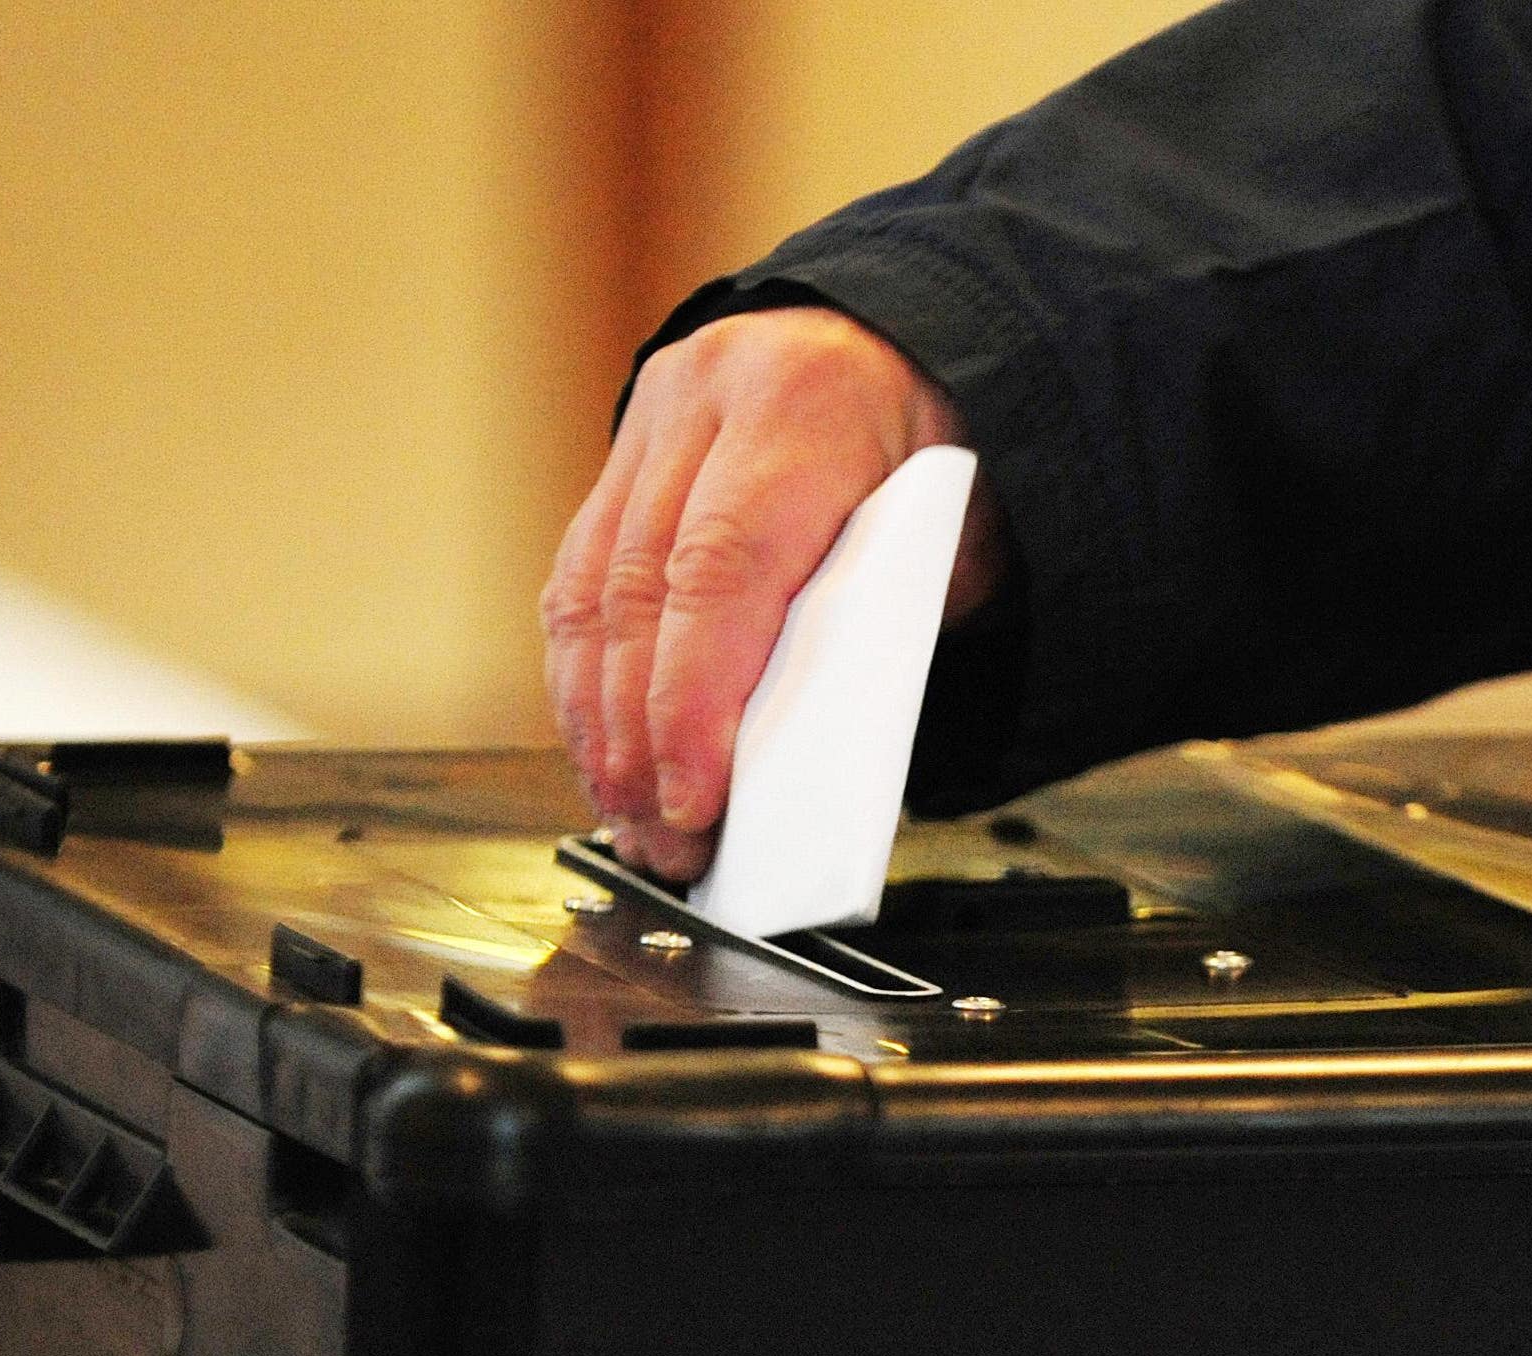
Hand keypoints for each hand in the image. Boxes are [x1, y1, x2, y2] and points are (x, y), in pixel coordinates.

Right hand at [541, 306, 1009, 880]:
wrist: (916, 340)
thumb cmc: (945, 453)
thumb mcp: (950, 539)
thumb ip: (877, 629)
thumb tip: (793, 760)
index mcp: (805, 406)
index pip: (722, 573)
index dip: (692, 703)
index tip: (693, 800)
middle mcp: (708, 396)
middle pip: (639, 592)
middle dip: (639, 738)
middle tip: (662, 840)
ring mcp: (654, 417)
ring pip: (589, 589)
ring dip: (598, 721)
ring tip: (628, 816)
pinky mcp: (625, 450)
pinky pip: (581, 576)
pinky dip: (587, 675)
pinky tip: (603, 747)